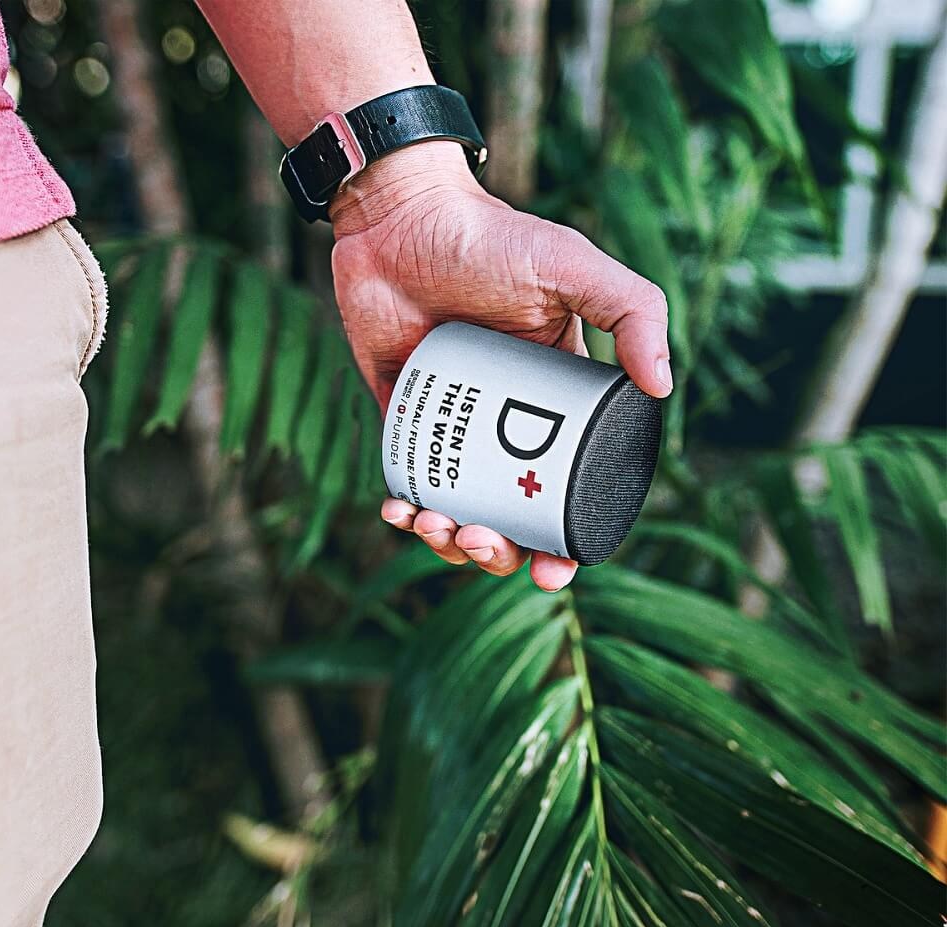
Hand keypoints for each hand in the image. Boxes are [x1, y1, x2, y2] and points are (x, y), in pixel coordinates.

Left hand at [330, 143, 671, 591]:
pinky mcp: (407, 422)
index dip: (566, 543)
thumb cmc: (488, 239)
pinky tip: (400, 512)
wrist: (397, 220)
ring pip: (459, 512)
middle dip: (500, 552)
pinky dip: (406, 511)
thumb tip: (664, 388)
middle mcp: (509, 426)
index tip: (556, 571)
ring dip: (451, 543)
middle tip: (482, 544)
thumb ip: (632, 309)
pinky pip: (409, 483)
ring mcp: (455, 429)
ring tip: (437, 527)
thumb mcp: (571, 266)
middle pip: (512, 517)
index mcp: (559, 405)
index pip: (570, 489)